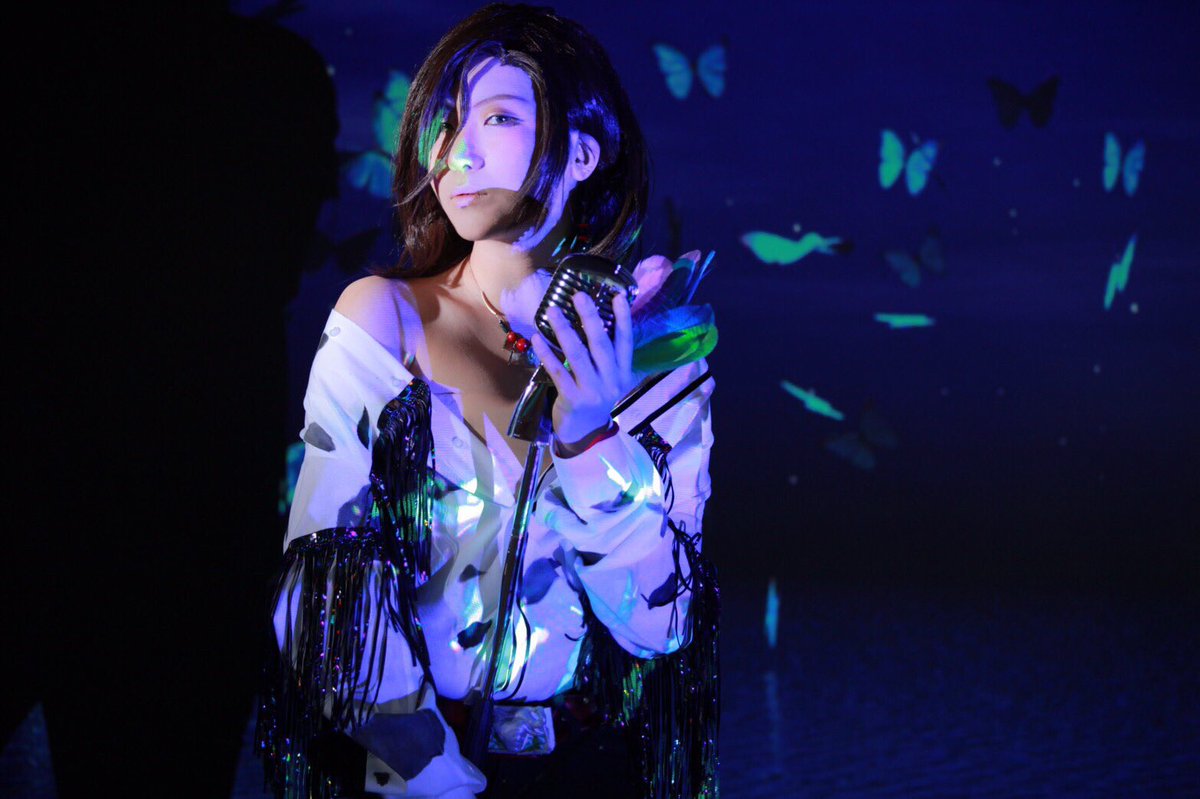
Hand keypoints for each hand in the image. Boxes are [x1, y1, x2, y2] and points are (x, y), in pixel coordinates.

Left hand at [530, 290, 635, 451]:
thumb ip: (607, 357)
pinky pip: (558, 372)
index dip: (623, 319)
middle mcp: (611, 381)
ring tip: (553, 310)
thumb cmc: (595, 398)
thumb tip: (595, 320)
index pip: (625, 342)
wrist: (585, 433)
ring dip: (564, 330)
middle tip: (579, 295)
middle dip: (590, 318)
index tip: (618, 296)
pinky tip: (537, 338)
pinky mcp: (572, 399)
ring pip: (577, 355)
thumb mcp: (608, 379)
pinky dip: (547, 354)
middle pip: (601, 344)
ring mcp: (592, 391)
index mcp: (623, 373)